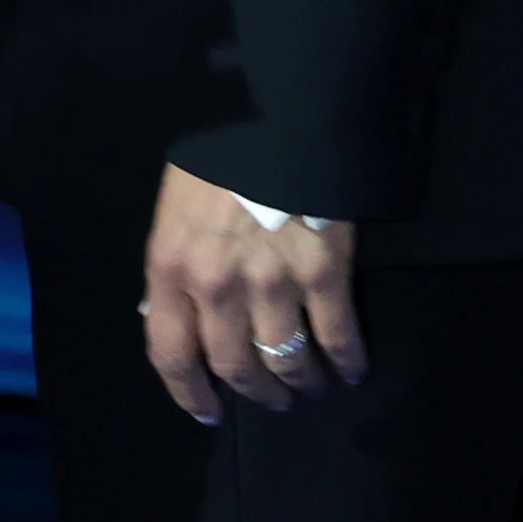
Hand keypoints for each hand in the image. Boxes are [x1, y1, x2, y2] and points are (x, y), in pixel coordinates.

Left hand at [138, 168, 363, 422]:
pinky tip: (352, 369)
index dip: (189, 392)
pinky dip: (347, 360)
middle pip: (235, 366)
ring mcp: (272, 282)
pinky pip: (337, 336)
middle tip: (273, 400)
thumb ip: (177, 264)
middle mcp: (216, 286)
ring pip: (286, 360)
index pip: (170, 352)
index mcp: (170, 266)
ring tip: (311, 388)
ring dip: (301, 384)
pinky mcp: (324, 272)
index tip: (208, 411)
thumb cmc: (218, 154)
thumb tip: (179, 314)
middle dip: (256, 394)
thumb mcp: (175, 207)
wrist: (275, 110)